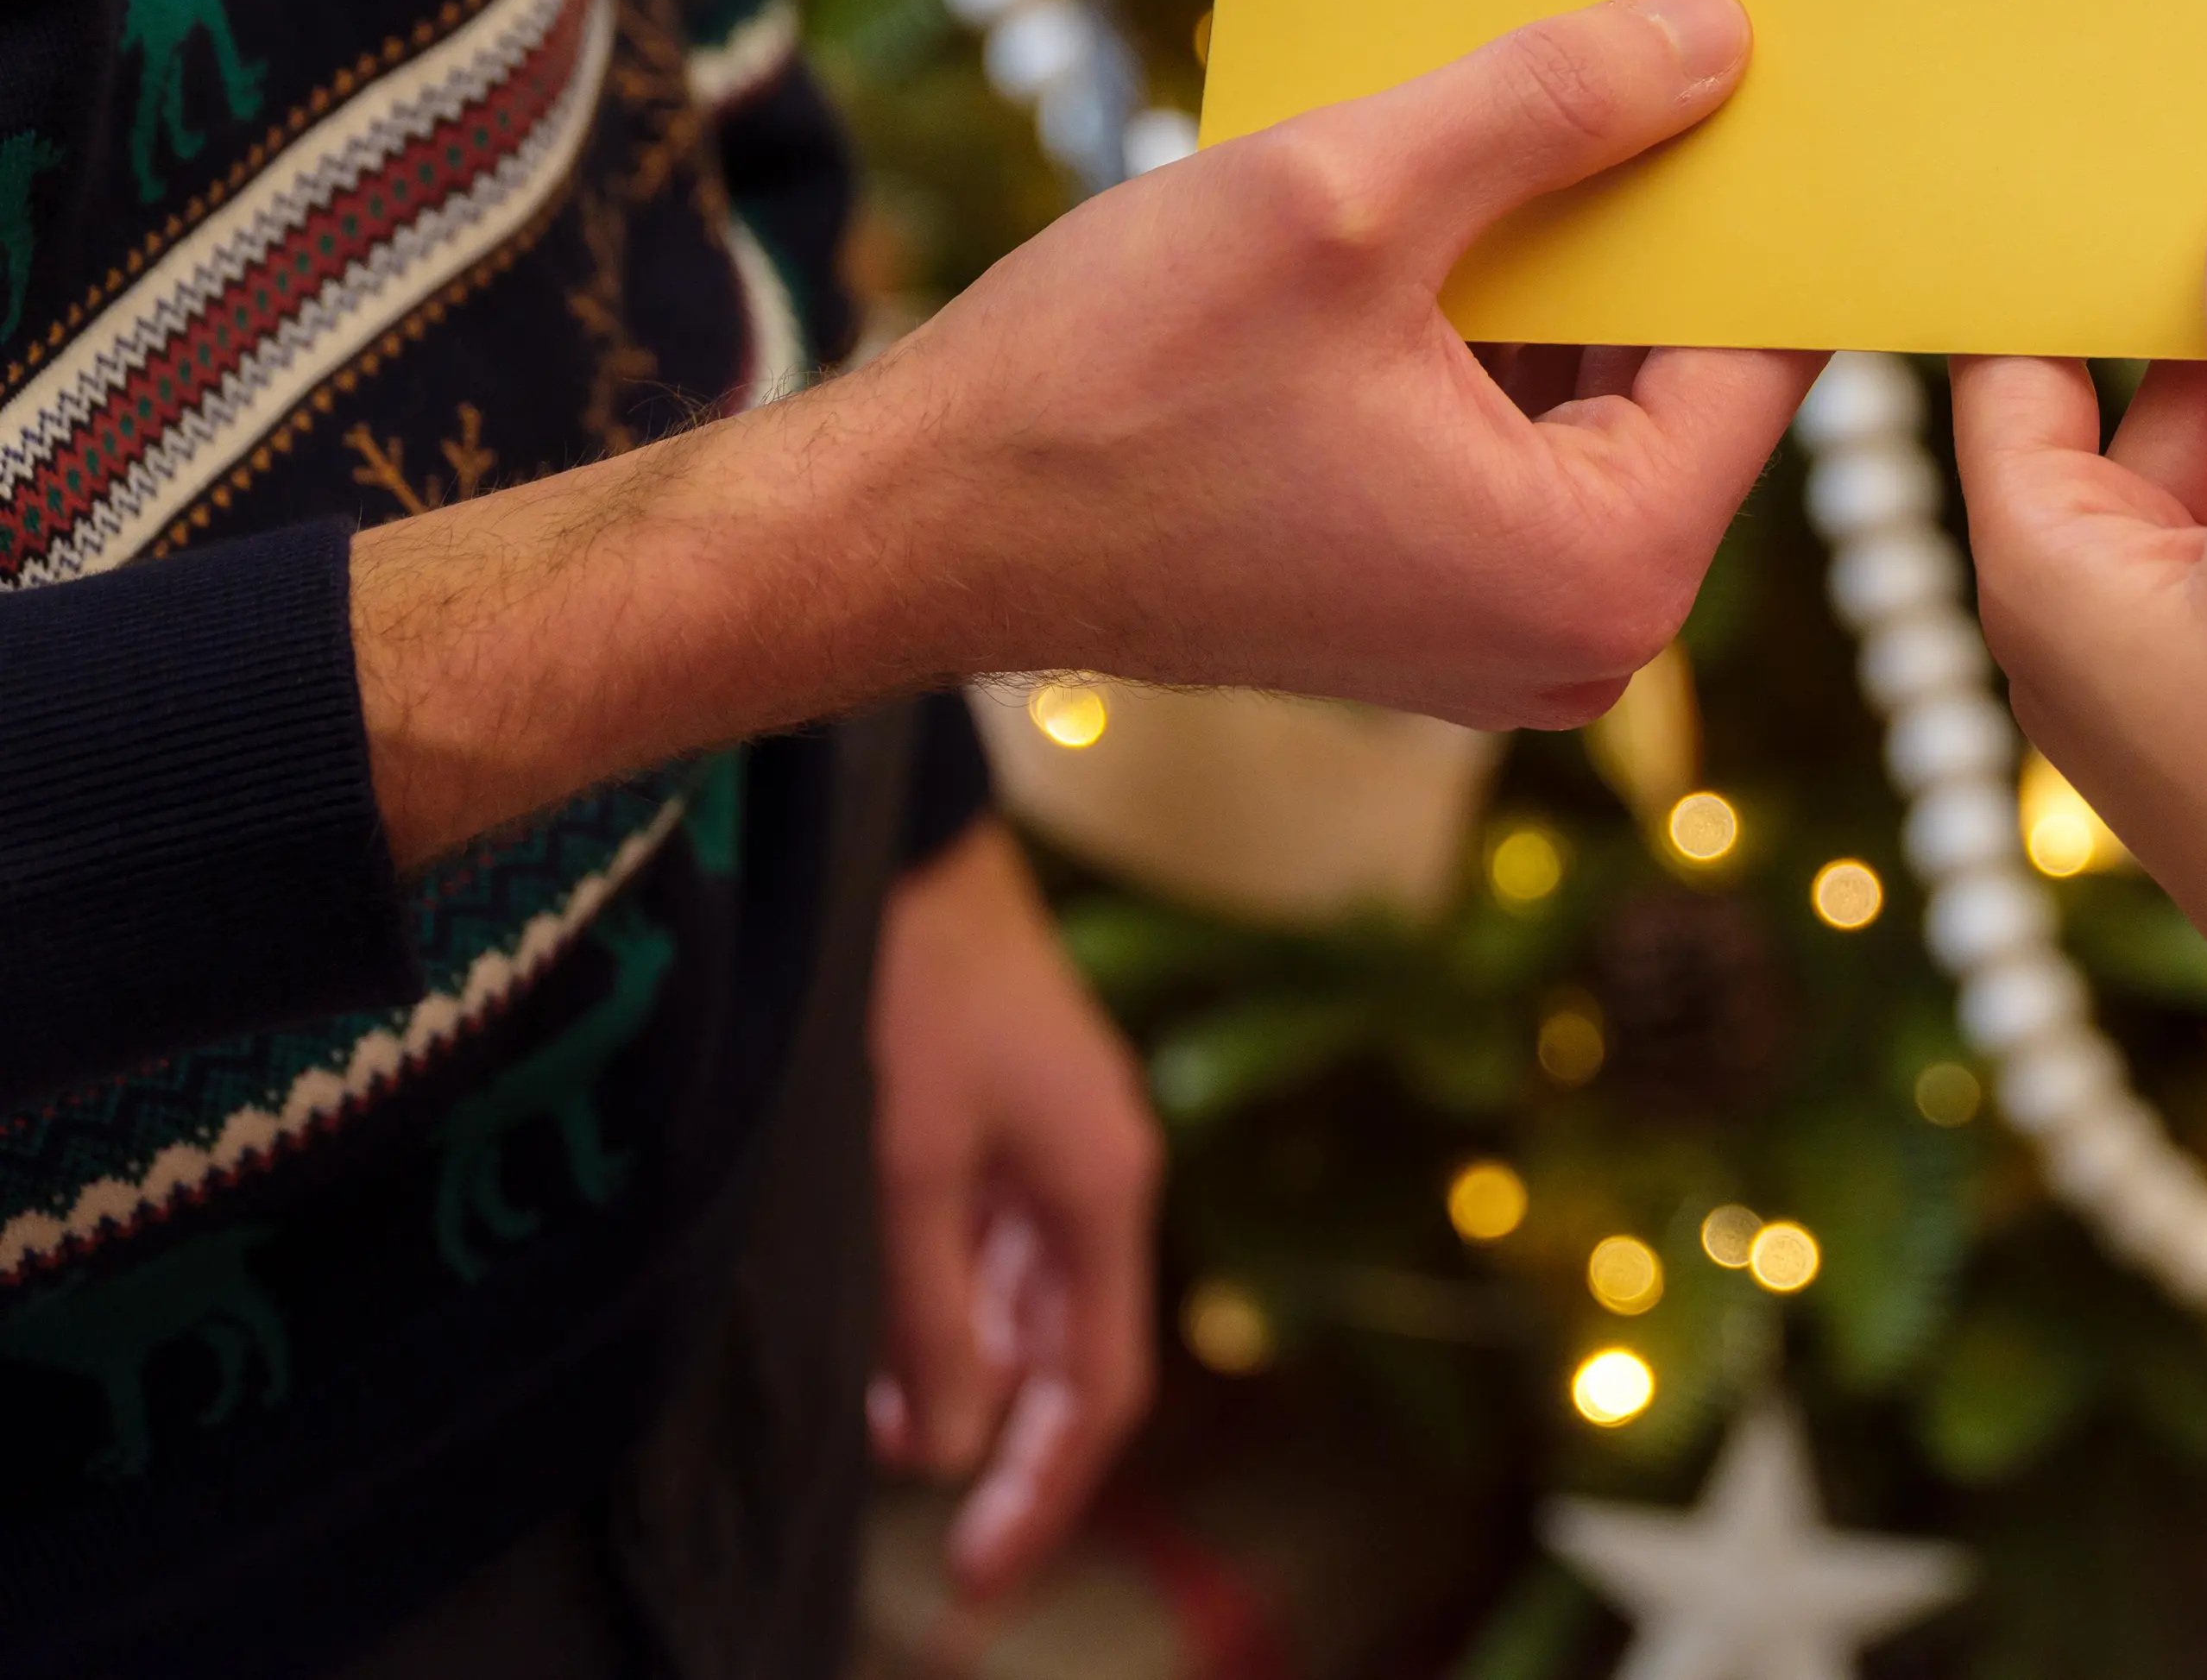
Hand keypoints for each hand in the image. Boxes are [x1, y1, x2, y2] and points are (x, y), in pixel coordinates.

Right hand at [356, 0, 1821, 862]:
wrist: (914, 523)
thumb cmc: (1111, 383)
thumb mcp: (1350, 198)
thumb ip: (1552, 109)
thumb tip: (1721, 33)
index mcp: (1607, 568)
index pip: (1766, 347)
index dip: (1750, 192)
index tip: (1753, 61)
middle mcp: (1586, 635)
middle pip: (1687, 369)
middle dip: (1650, 217)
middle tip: (1642, 44)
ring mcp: (1507, 633)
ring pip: (1597, 393)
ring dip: (1559, 257)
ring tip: (1517, 106)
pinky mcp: (1430, 601)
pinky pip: (1517, 434)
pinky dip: (1491, 322)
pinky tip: (1434, 203)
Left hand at [867, 819, 1160, 1598]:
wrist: (903, 840)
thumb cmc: (910, 988)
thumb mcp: (905, 1167)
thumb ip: (929, 1316)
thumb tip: (948, 1450)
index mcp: (1105, 1185)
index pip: (1097, 1386)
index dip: (1042, 1492)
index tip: (979, 1580)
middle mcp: (1098, 1170)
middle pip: (1075, 1352)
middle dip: (1013, 1453)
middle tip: (945, 1551)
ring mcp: (1058, 1138)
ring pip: (1030, 1304)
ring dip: (973, 1382)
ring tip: (885, 1447)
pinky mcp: (1011, 1109)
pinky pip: (998, 1249)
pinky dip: (952, 1313)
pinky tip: (887, 1348)